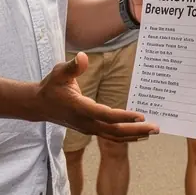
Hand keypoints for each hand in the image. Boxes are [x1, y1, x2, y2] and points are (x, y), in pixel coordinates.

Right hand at [36, 55, 157, 142]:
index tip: (141, 116)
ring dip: (134, 135)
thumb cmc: (51, 86)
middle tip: (156, 127)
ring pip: (114, 136)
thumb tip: (83, 58)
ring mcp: (88, 129)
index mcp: (80, 108)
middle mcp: (86, 122)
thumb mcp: (59, 72)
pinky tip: (138, 135)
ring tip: (152, 132)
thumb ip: (72, 67)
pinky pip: (111, 136)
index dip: (124, 116)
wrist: (39, 106)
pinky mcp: (90, 129)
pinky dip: (126, 136)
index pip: (105, 115)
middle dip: (136, 130)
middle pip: (114, 130)